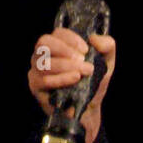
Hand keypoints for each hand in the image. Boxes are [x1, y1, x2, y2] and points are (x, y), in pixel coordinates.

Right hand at [28, 27, 115, 142]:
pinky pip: (44, 80)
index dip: (71, 39)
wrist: (89, 109)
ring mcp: (37, 70)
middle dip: (65, 50)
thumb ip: (107, 46)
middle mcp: (44, 55)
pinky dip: (60, 79)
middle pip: (44, 43)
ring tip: (81, 74)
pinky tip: (73, 80)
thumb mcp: (106, 63)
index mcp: (58, 45)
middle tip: (82, 61)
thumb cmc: (93, 83)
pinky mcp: (35, 86)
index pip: (58, 33)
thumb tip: (94, 39)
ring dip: (65, 66)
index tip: (86, 50)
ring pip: (44, 62)